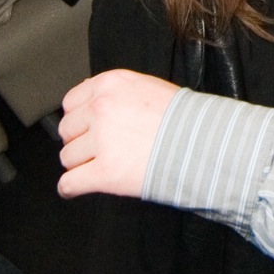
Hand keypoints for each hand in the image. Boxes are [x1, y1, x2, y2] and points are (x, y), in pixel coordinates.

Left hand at [58, 68, 180, 198]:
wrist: (206, 145)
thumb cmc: (185, 120)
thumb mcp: (148, 88)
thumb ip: (115, 91)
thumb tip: (88, 96)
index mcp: (110, 85)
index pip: (71, 102)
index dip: (79, 118)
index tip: (86, 128)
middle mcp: (101, 109)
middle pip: (67, 131)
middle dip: (80, 142)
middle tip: (100, 149)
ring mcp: (101, 141)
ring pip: (68, 158)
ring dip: (82, 165)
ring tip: (104, 166)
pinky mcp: (105, 172)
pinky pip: (69, 183)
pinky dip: (71, 188)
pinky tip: (77, 188)